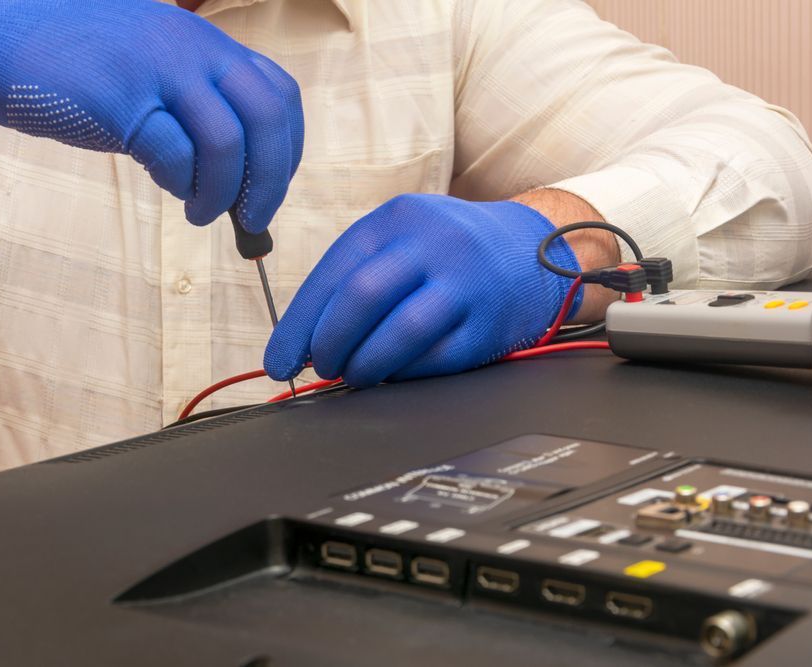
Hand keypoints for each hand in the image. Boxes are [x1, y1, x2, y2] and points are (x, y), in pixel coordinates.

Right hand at [0, 0, 302, 229]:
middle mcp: (190, 49)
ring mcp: (155, 71)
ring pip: (226, 143)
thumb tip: (239, 175)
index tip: (272, 183)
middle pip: (267, 118)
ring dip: (223, 193)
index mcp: (204, 42)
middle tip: (256, 217)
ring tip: (202, 213)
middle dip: (271, 180)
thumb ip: (195, 105)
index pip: (278, 93)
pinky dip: (181, 184)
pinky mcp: (119, 100)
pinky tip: (170, 191)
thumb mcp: (151, 66)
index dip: (288, 147)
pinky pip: (173, 155)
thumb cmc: (76, 61)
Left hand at [263, 194, 580, 387]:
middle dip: (328, 343)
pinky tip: (394, 373)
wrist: (533, 251)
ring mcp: (467, 284)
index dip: (298, 324)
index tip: (278, 361)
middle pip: (361, 298)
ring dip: (364, 365)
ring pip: (399, 333)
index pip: (333, 273)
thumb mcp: (403, 237)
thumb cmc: (450, 252)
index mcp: (398, 218)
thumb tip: (302, 340)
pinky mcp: (489, 325)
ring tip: (355, 375)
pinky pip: (434, 360)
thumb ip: (356, 276)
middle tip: (322, 367)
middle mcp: (434, 243)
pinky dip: (404, 374)